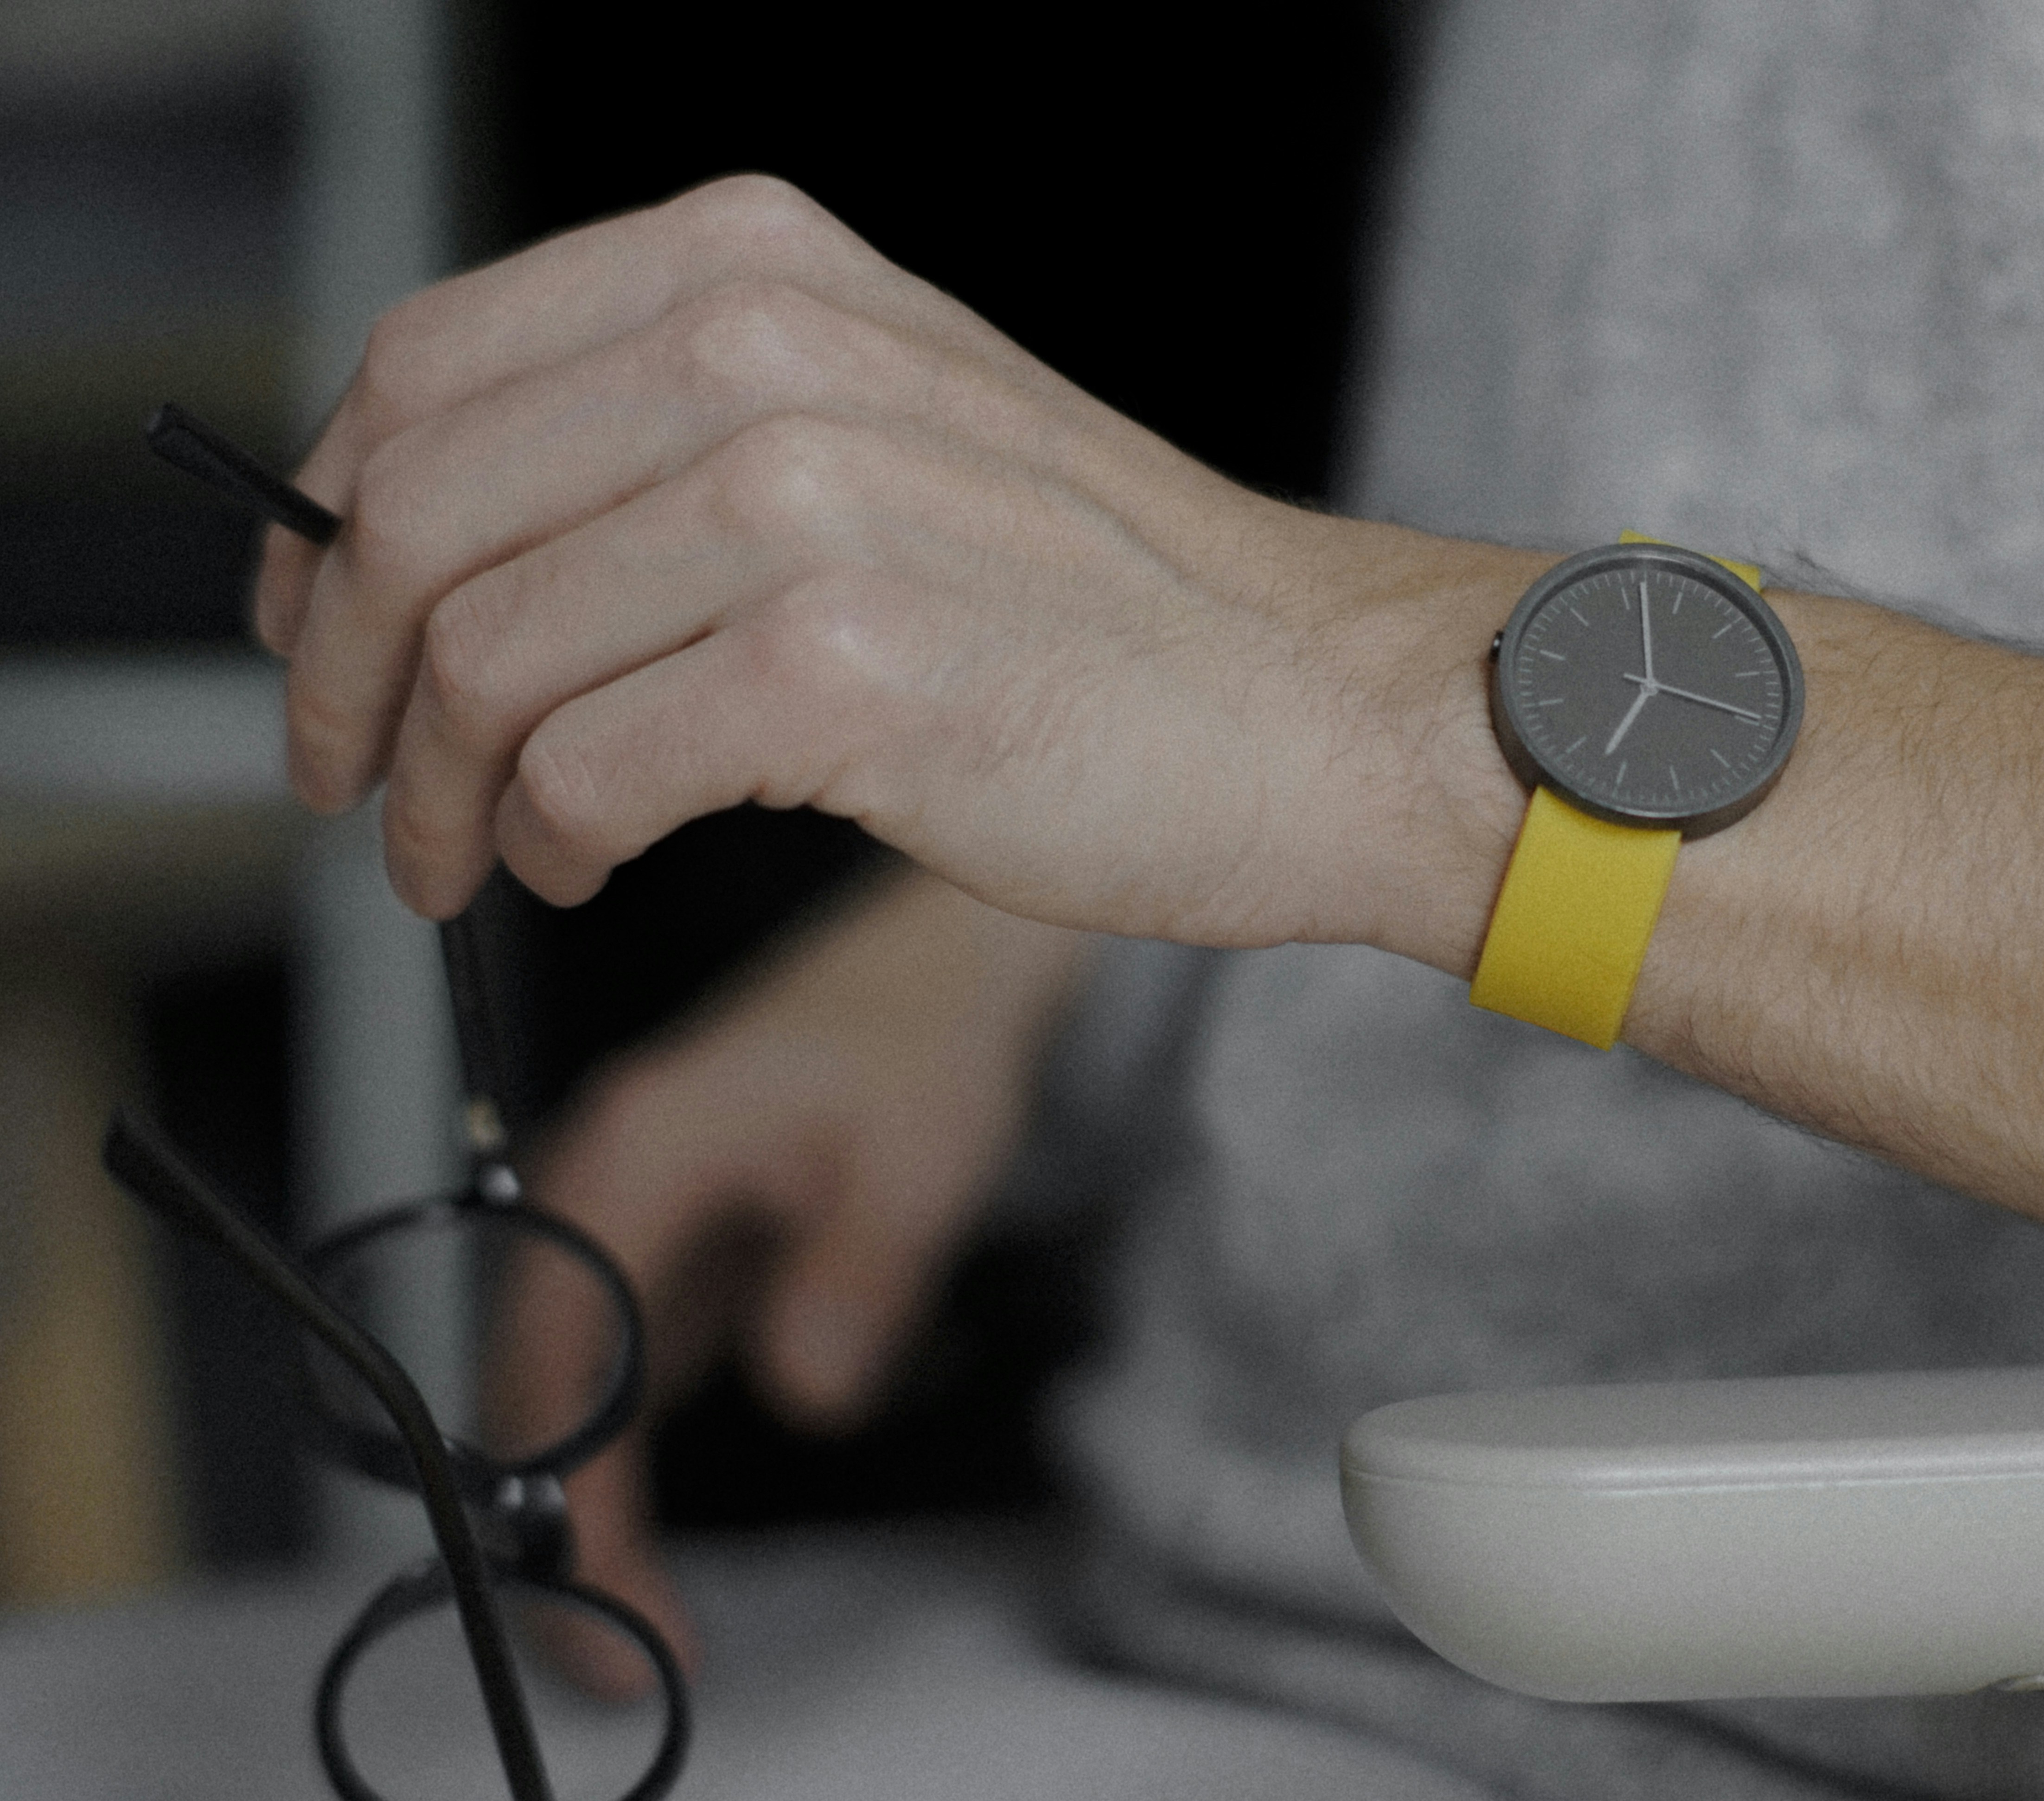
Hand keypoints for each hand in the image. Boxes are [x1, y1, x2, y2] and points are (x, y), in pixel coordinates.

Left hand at [253, 174, 1536, 969]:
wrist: (1304, 703)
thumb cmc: (1102, 601)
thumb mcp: (884, 422)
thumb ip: (679, 429)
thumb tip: (446, 535)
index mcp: (758, 271)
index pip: (429, 366)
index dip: (328, 516)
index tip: (319, 626)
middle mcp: (768, 355)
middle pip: (417, 510)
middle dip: (343, 675)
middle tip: (357, 779)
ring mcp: (811, 505)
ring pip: (484, 656)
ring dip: (438, 789)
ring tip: (471, 856)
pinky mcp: (846, 672)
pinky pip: (584, 772)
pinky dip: (544, 843)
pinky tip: (579, 865)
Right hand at [493, 868, 1089, 1696]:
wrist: (927, 968)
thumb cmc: (919, 1041)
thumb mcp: (920, 1152)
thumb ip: (862, 1273)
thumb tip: (808, 1394)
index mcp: (632, 1160)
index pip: (561, 1360)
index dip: (574, 1496)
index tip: (616, 1600)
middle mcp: (595, 1193)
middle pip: (530, 1392)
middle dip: (561, 1537)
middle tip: (626, 1663)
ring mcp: (615, 1225)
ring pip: (555, 1396)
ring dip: (579, 1514)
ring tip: (634, 1636)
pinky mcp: (652, 1254)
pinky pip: (605, 1378)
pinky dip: (614, 1468)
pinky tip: (642, 1556)